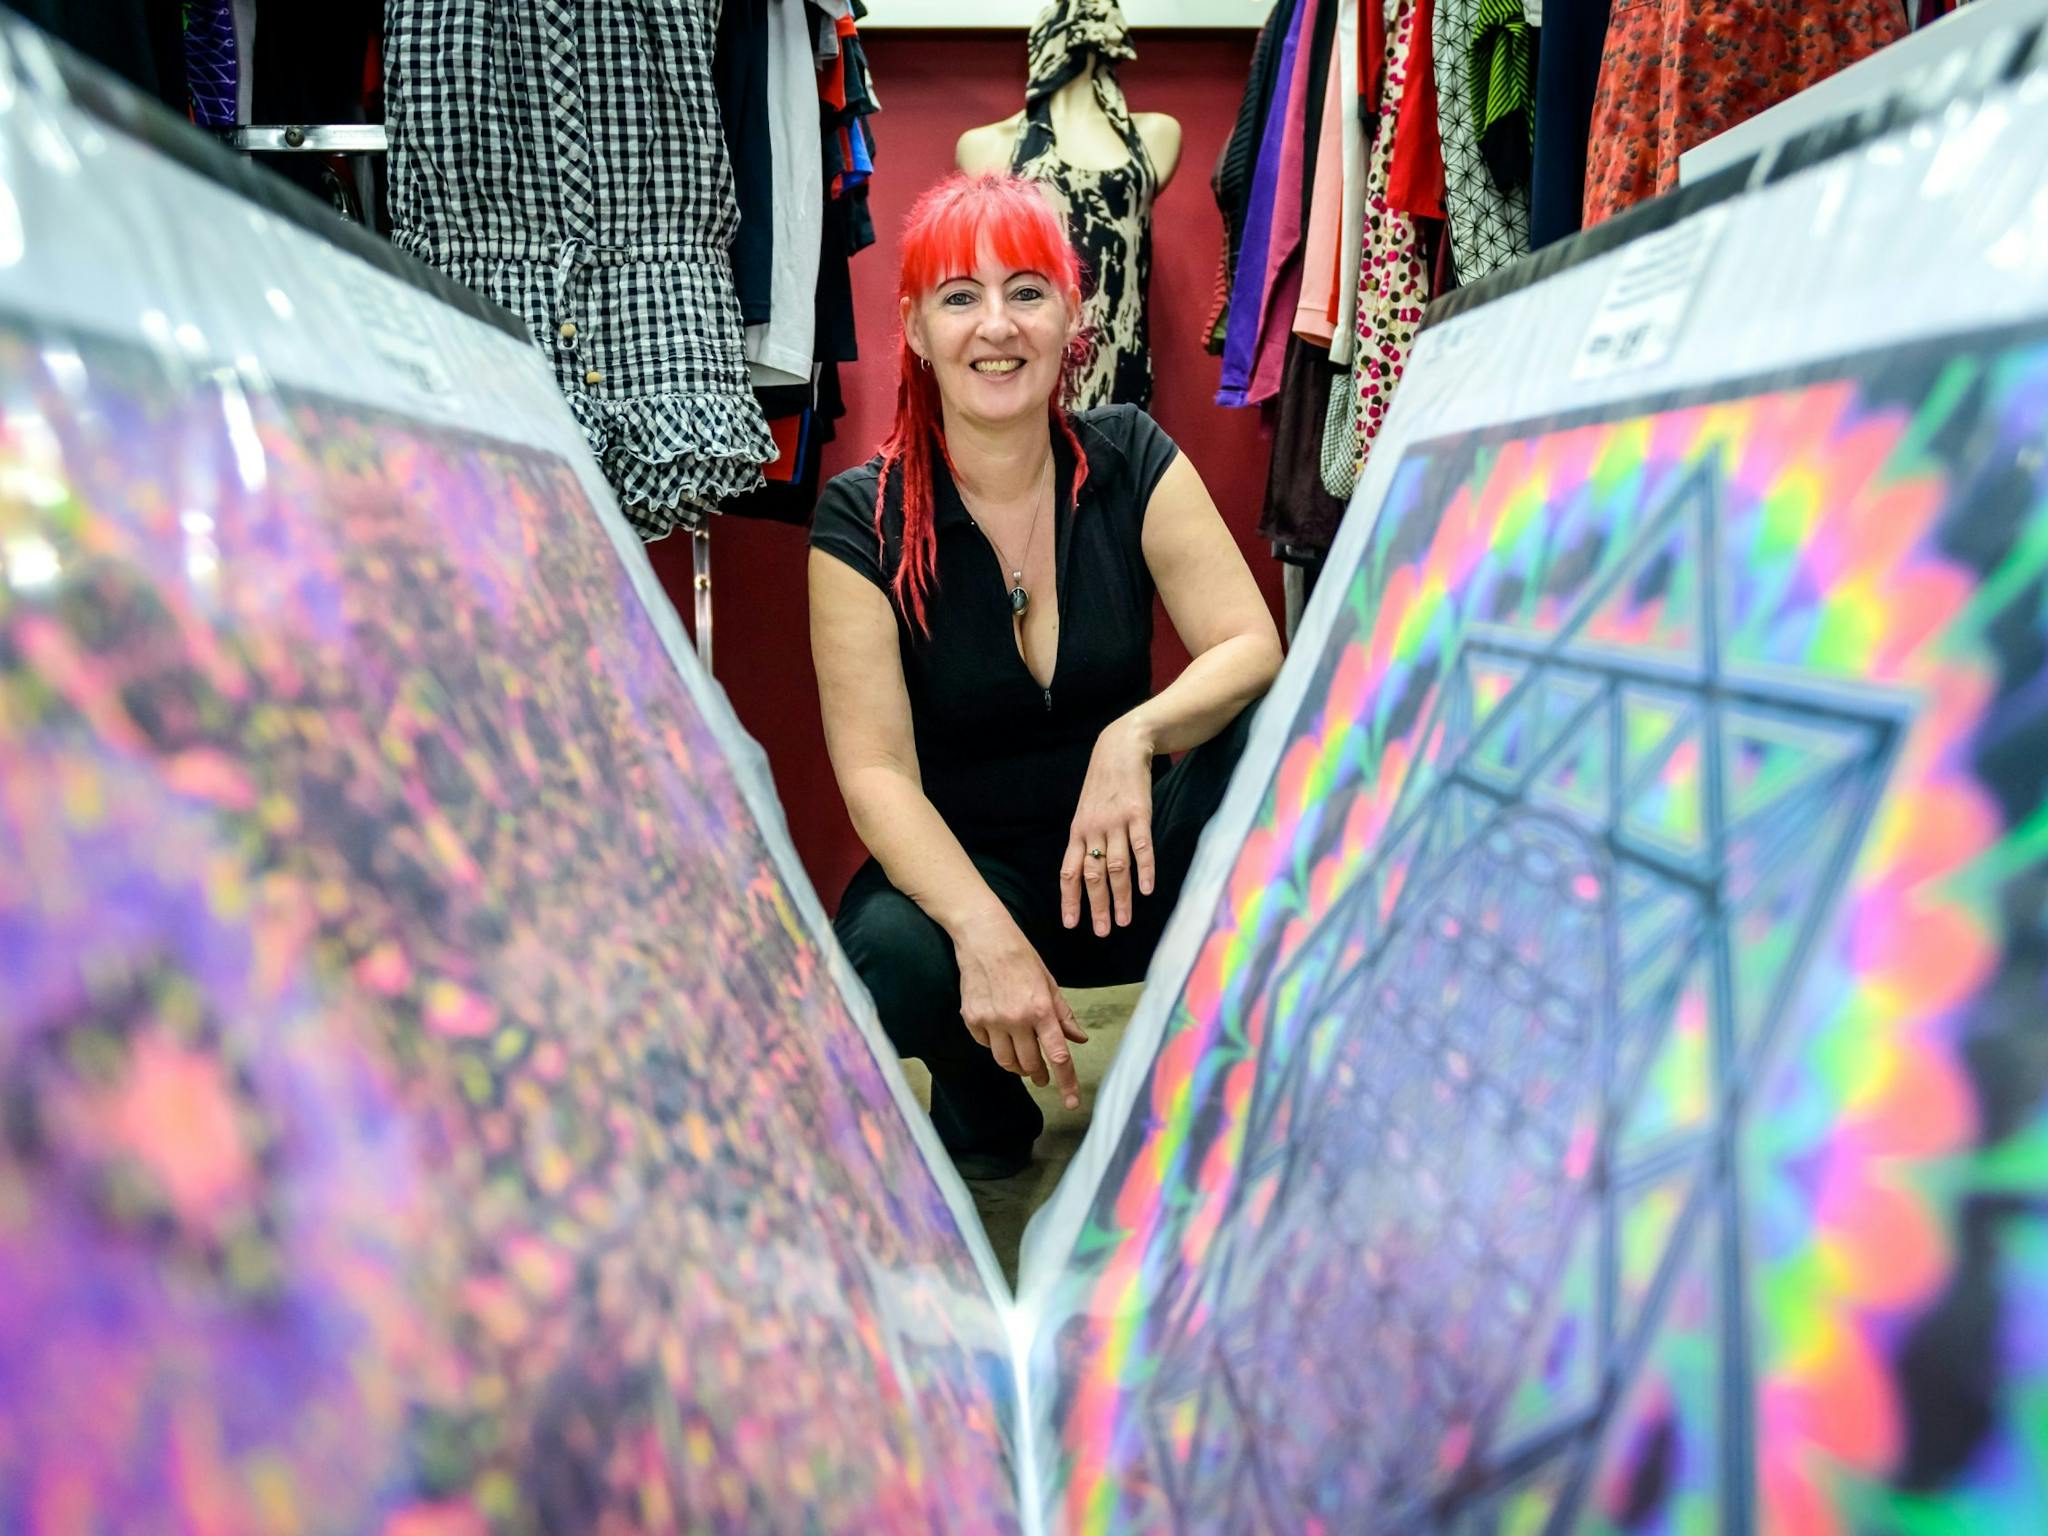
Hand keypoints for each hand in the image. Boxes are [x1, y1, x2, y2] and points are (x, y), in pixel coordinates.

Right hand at [953, 915, 1089, 1108]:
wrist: (984, 938)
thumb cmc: (1020, 957)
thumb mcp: (1049, 983)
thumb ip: (1063, 1014)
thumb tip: (1079, 1039)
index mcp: (1041, 1009)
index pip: (1058, 1056)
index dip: (1066, 1082)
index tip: (1070, 1102)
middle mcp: (1016, 1019)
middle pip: (1030, 1064)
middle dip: (1039, 1073)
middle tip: (1041, 1075)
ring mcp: (991, 1020)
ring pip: (1006, 1062)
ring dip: (1018, 1067)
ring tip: (1023, 1062)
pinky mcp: (972, 1018)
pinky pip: (986, 1045)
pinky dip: (996, 1046)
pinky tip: (1000, 1035)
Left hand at [1062, 717, 1156, 936]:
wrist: (1121, 747)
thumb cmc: (1104, 783)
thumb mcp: (1087, 810)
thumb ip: (1087, 838)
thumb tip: (1087, 871)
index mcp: (1078, 832)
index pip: (1069, 872)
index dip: (1070, 899)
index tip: (1071, 924)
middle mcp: (1093, 830)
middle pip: (1093, 876)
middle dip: (1096, 906)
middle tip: (1101, 932)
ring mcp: (1116, 822)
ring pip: (1116, 867)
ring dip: (1120, 897)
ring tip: (1123, 921)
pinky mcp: (1139, 814)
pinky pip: (1141, 847)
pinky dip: (1145, 870)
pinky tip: (1148, 890)